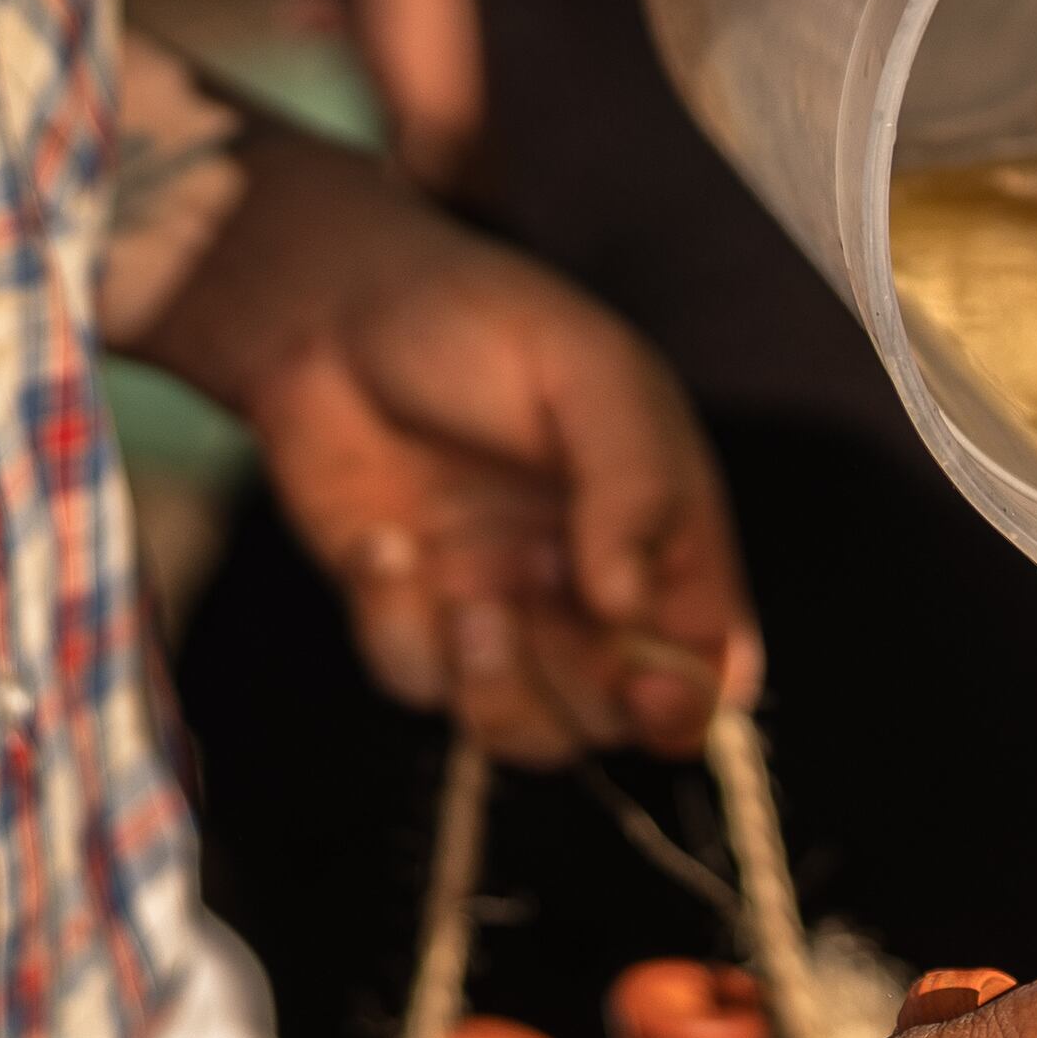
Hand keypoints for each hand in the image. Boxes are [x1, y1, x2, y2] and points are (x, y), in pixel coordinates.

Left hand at [131, 111, 744, 758]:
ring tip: (461, 601)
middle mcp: (588, 588)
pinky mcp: (409, 618)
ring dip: (494, 691)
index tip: (647, 686)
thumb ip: (633, 485)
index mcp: (660, 532)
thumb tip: (629, 607)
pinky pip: (416, 684)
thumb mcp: (589, 375)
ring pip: (522, 730)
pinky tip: (379, 544)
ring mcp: (500, 609)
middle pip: (615, 718)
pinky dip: (395, 628)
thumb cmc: (480, 323)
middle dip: (576, 702)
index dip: (691, 697)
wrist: (327, 307)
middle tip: (512, 619)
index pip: (709, 655)